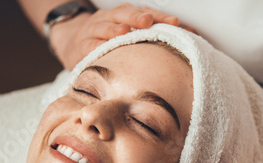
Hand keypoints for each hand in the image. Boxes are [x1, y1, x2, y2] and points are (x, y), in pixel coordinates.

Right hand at [49, 3, 190, 69]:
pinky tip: (99, 49)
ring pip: (102, 26)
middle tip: (147, 22)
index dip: (159, 17)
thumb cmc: (110, 42)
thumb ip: (153, 38)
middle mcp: (109, 19)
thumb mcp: (129, 37)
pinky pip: (87, 46)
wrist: (74, 44)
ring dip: (112, 29)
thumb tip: (188, 39)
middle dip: (136, 17)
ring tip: (123, 32)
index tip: (175, 22)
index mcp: (125, 16)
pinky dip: (93, 47)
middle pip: (123, 14)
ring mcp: (93, 31)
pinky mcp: (80, 47)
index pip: (144, 13)